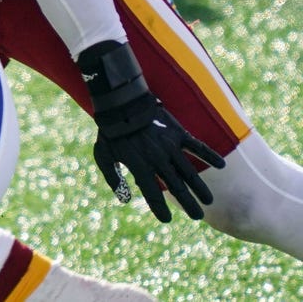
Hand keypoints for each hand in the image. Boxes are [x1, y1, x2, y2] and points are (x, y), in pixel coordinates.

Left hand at [80, 41, 225, 222]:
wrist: (120, 104)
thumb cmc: (110, 133)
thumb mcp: (103, 157)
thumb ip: (114, 179)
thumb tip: (126, 200)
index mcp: (140, 167)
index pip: (153, 195)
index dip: (160, 209)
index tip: (166, 220)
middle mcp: (158, 160)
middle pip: (177, 187)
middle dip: (188, 204)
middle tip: (198, 217)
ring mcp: (170, 147)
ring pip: (189, 172)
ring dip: (200, 188)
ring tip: (208, 201)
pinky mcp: (178, 134)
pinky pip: (197, 147)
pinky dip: (210, 155)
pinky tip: (221, 165)